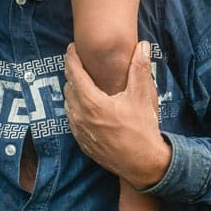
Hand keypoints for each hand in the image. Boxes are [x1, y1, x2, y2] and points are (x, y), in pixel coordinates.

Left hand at [63, 40, 171, 190]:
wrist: (142, 164)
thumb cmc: (142, 129)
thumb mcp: (141, 97)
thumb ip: (139, 68)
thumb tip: (143, 45)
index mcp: (92, 102)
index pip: (73, 72)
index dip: (71, 56)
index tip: (73, 47)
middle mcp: (80, 116)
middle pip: (68, 86)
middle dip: (74, 73)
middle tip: (83, 64)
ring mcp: (79, 130)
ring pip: (68, 103)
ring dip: (74, 91)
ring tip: (87, 84)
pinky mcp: (81, 142)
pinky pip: (72, 119)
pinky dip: (77, 108)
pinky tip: (89, 106)